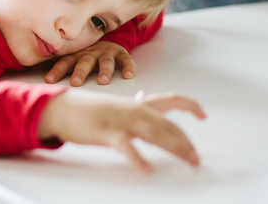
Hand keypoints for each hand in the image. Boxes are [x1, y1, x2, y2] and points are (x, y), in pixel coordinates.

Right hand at [38, 90, 205, 172]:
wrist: (64, 108)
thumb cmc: (91, 111)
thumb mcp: (118, 107)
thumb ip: (135, 107)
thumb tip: (147, 102)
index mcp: (138, 103)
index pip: (171, 99)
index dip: (190, 105)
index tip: (203, 115)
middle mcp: (135, 110)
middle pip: (168, 125)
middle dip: (185, 142)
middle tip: (196, 158)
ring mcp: (122, 121)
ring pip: (155, 133)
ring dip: (175, 148)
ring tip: (188, 160)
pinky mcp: (108, 133)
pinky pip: (127, 147)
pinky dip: (138, 158)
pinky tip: (147, 168)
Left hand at [44, 41, 134, 86]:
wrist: (106, 40)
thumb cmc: (85, 55)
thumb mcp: (73, 58)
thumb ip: (59, 67)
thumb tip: (34, 79)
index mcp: (76, 56)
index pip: (64, 63)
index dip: (57, 71)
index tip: (48, 81)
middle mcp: (90, 53)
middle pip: (84, 62)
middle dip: (79, 72)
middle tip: (75, 83)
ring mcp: (106, 53)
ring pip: (105, 61)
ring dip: (105, 71)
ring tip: (103, 81)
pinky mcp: (120, 53)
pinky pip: (126, 60)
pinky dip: (128, 67)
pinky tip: (128, 75)